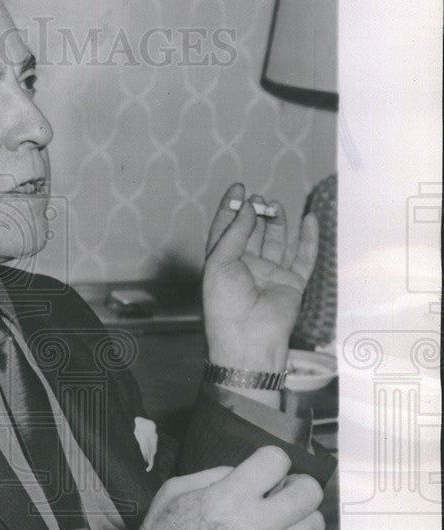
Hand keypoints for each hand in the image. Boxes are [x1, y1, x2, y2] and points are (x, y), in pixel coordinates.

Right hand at [89, 447, 324, 529]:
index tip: (266, 468)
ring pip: (315, 525)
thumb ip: (212, 475)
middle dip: (297, 484)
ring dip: (301, 517)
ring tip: (284, 521)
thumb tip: (247, 474)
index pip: (276, 460)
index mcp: (227, 499)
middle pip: (308, 491)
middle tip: (283, 491)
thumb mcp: (172, 494)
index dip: (272, 459)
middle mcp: (256, 528)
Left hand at [203, 183, 317, 370]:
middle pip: (252, 233)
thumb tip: (248, 208)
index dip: (232, 209)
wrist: (248, 340)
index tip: (239, 188)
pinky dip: (308, 239)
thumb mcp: (219, 264)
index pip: (226, 230)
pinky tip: (310, 219)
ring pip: (276, 242)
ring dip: (277, 223)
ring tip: (274, 205)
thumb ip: (234, 234)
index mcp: (222, 265)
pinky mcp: (292, 284)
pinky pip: (303, 258)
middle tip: (259, 199)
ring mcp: (269, 276)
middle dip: (255, 214)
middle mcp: (246, 269)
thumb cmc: (225, 305)